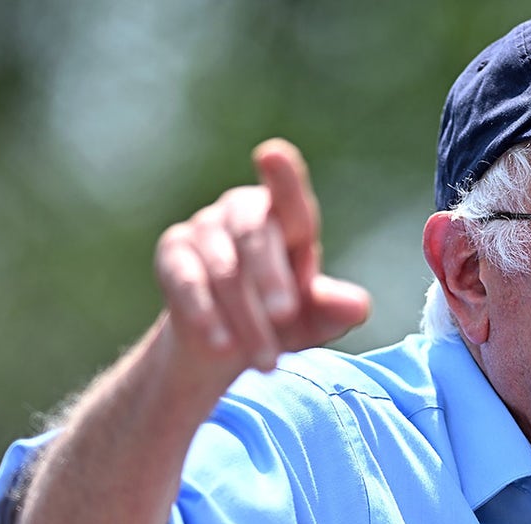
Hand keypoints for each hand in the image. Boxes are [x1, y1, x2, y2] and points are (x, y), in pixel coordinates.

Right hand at [154, 138, 369, 376]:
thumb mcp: (314, 321)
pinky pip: (187, 281)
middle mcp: (244, 211)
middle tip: (286, 317)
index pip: (289, 197)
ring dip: (246, 317)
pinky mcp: (172, 252)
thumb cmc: (282, 321)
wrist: (224, 344)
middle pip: (257, 236)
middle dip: (272, 281)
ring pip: (224, 269)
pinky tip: (221, 344)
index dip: (282, 175)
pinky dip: (206, 315)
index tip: (272, 154)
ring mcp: (204, 227)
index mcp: (288, 219)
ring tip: (266, 361)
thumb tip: (359, 306)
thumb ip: (334, 309)